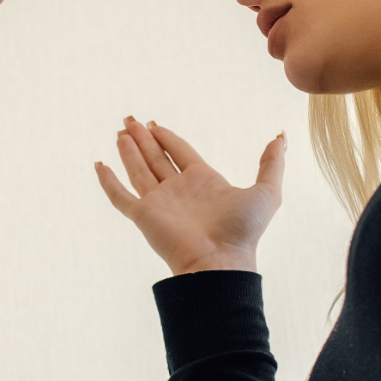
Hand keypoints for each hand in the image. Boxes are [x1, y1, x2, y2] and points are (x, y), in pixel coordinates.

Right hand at [94, 117, 284, 277]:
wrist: (220, 261)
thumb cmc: (243, 232)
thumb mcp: (267, 191)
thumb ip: (272, 164)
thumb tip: (280, 137)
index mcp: (202, 181)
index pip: (179, 152)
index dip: (166, 137)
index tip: (153, 124)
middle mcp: (178, 190)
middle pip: (156, 157)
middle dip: (142, 138)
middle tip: (129, 120)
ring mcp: (159, 203)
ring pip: (138, 170)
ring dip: (128, 151)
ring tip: (119, 132)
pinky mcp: (143, 216)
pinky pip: (121, 196)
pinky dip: (109, 181)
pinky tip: (100, 165)